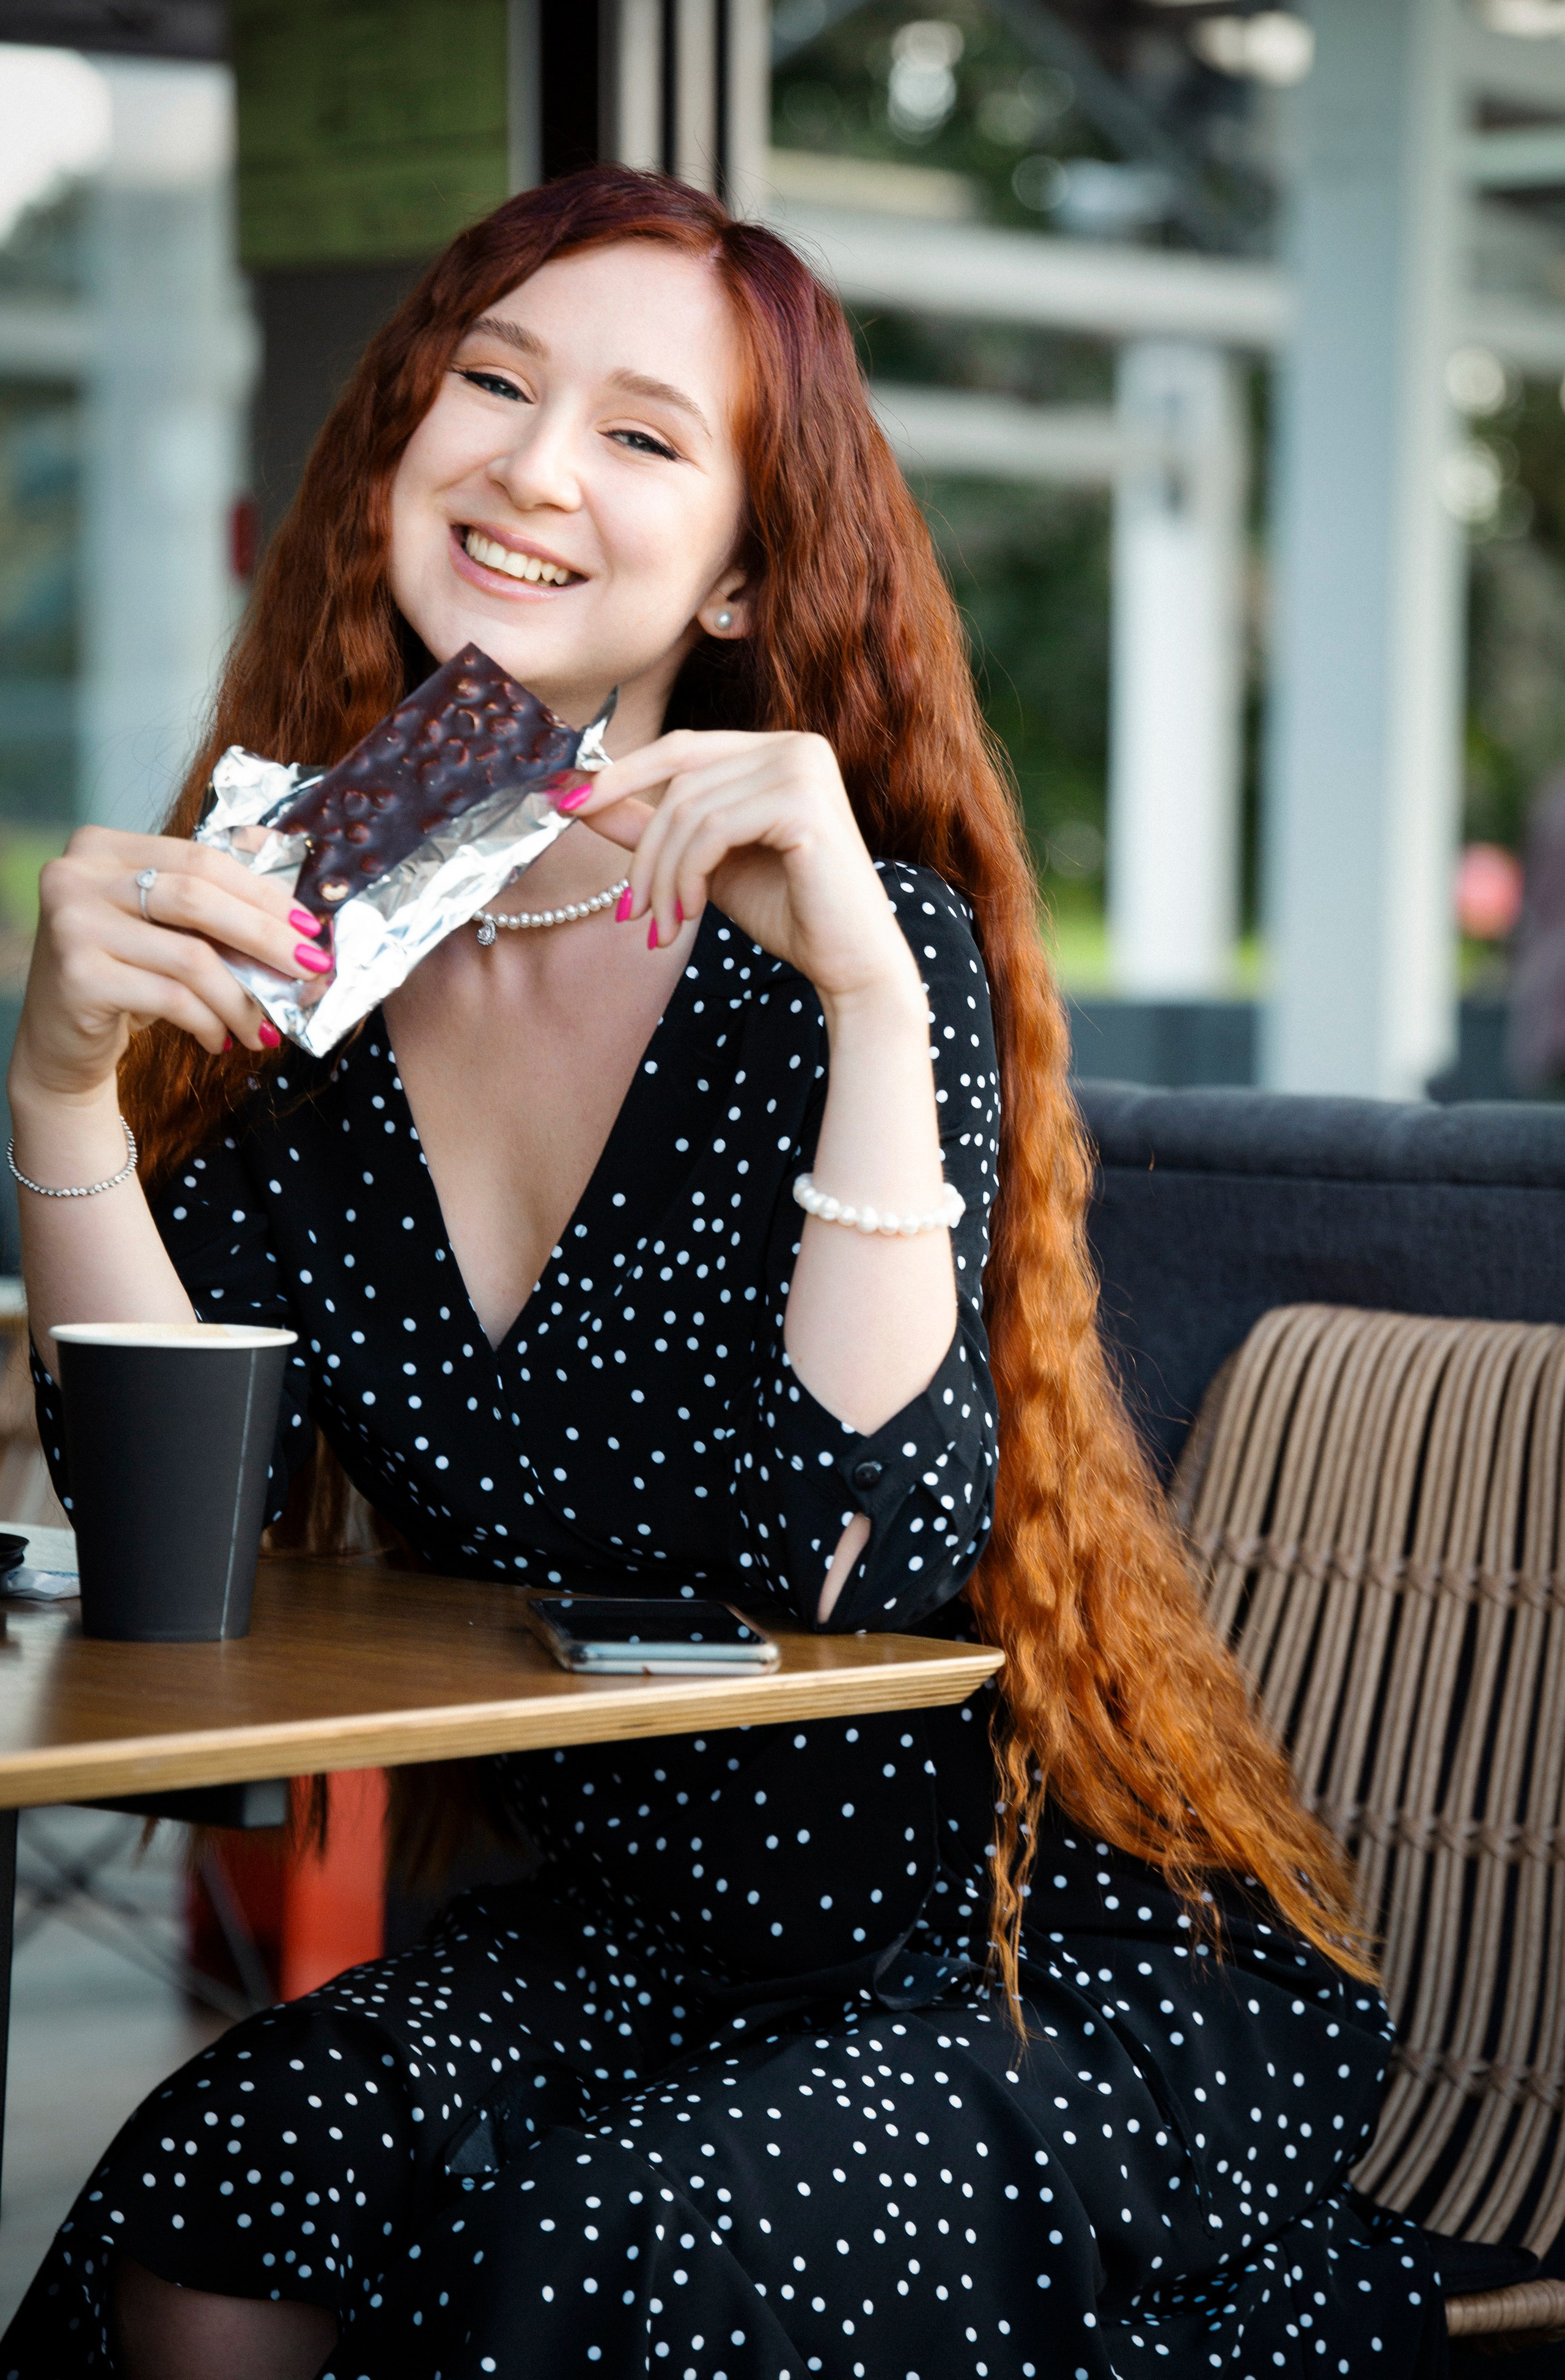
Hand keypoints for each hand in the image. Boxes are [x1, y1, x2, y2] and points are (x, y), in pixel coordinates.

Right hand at [12, 826, 327, 1103]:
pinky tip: (221, 1040)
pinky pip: (171, 997)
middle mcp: (78, 876)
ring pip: (191, 956)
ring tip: (264, 1028)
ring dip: (242, 998)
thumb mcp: (162, 931)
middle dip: (266, 937)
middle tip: (310, 969)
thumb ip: (211, 908)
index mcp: (102, 847)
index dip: (262, 893)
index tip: (308, 927)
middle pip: (199, 897)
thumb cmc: (123, 979)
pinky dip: (209, 1022)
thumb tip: (296, 914)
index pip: (200, 859)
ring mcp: (73, 923)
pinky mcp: (78, 976)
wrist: (59, 1044)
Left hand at [569, 730, 918, 1008]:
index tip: (564, 807)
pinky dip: (688, 876)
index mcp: (776, 749)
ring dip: (662, 873)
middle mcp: (796, 745)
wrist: (850, 963)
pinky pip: (713, 830)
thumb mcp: (705, 863)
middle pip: (680, 781)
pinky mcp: (805, 803)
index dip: (619, 776)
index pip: (680, 749)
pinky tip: (690, 914)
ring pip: (690, 809)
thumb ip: (652, 827)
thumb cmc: (787, 911)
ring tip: (661, 923)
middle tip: (630, 910)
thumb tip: (580, 799)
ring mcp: (804, 768)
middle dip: (644, 849)